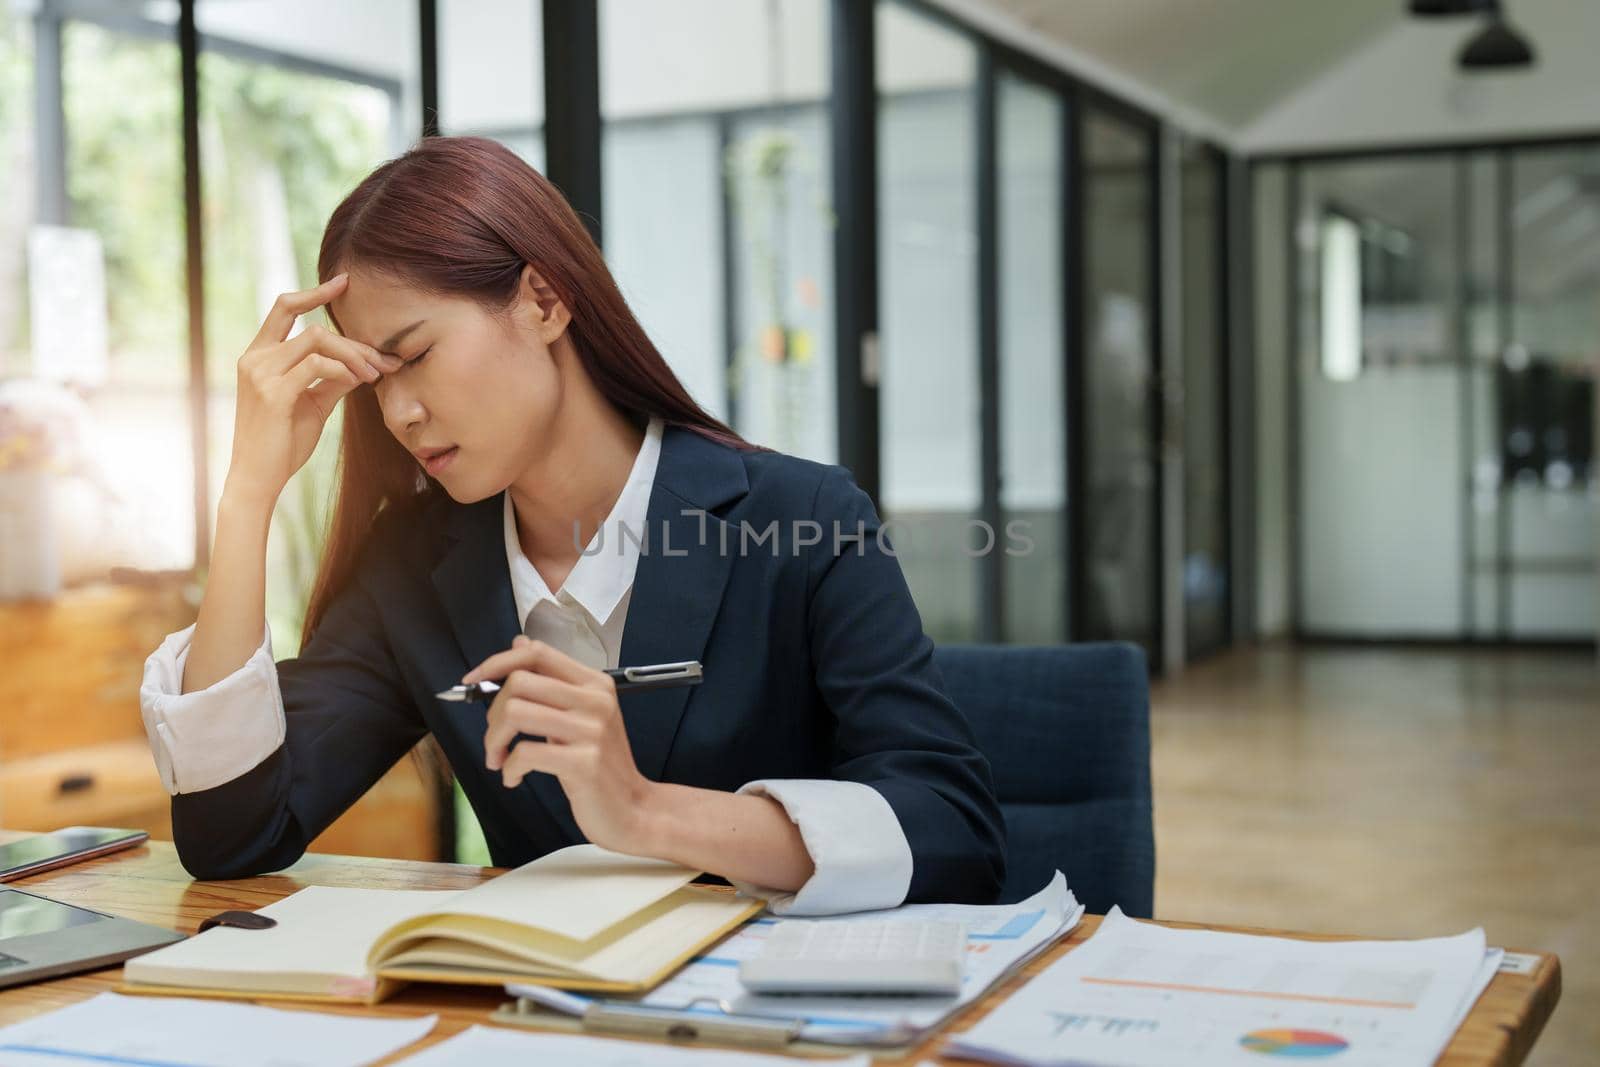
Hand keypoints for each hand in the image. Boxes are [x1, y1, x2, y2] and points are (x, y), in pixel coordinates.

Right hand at [224, 275, 401, 502]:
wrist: (258, 478)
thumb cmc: (283, 443)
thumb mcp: (312, 404)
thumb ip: (332, 379)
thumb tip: (361, 363)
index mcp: (259, 356)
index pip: (284, 309)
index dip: (314, 293)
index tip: (343, 283)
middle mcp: (255, 358)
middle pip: (310, 325)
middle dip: (350, 337)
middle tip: (382, 358)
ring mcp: (260, 373)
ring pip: (317, 340)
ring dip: (354, 355)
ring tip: (375, 375)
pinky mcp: (273, 393)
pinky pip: (316, 366)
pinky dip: (343, 370)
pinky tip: (357, 382)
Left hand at [463, 636, 656, 853]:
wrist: (633, 809)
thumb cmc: (601, 764)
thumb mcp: (581, 715)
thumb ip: (552, 681)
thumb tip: (519, 644)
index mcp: (594, 683)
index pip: (538, 653)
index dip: (498, 662)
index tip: (473, 681)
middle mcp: (595, 700)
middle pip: (520, 682)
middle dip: (492, 713)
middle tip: (495, 739)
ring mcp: (591, 731)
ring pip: (516, 713)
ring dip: (494, 740)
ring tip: (499, 759)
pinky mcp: (584, 763)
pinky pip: (525, 753)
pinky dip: (509, 768)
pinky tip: (514, 778)